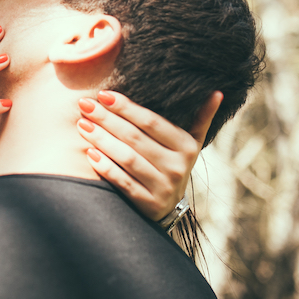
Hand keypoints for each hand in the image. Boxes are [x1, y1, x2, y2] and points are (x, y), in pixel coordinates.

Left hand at [76, 90, 222, 220]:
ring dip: (102, 140)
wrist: (169, 206)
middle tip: (84, 105)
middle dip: (107, 119)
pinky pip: (123, 182)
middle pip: (136, 138)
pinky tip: (89, 152)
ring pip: (128, 158)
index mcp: (187, 146)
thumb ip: (199, 118)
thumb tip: (216, 92)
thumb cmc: (171, 162)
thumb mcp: (189, 142)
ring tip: (82, 125)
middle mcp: (178, 167)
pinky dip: (105, 167)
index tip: (103, 94)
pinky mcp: (149, 204)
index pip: (151, 122)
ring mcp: (164, 187)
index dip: (126, 107)